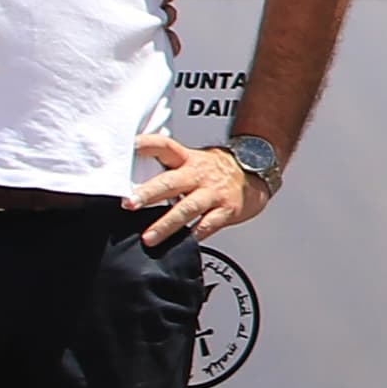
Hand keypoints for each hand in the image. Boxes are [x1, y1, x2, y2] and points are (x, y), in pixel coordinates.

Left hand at [131, 135, 274, 245]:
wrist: (257, 170)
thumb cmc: (219, 169)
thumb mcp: (194, 160)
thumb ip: (169, 168)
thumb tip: (134, 180)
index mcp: (188, 159)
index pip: (164, 146)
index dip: (147, 144)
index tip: (129, 147)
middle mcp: (198, 174)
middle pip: (170, 181)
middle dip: (148, 193)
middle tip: (129, 204)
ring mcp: (212, 193)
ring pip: (186, 208)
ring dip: (165, 224)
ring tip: (149, 237)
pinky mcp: (226, 210)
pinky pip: (208, 225)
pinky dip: (194, 236)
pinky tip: (183, 243)